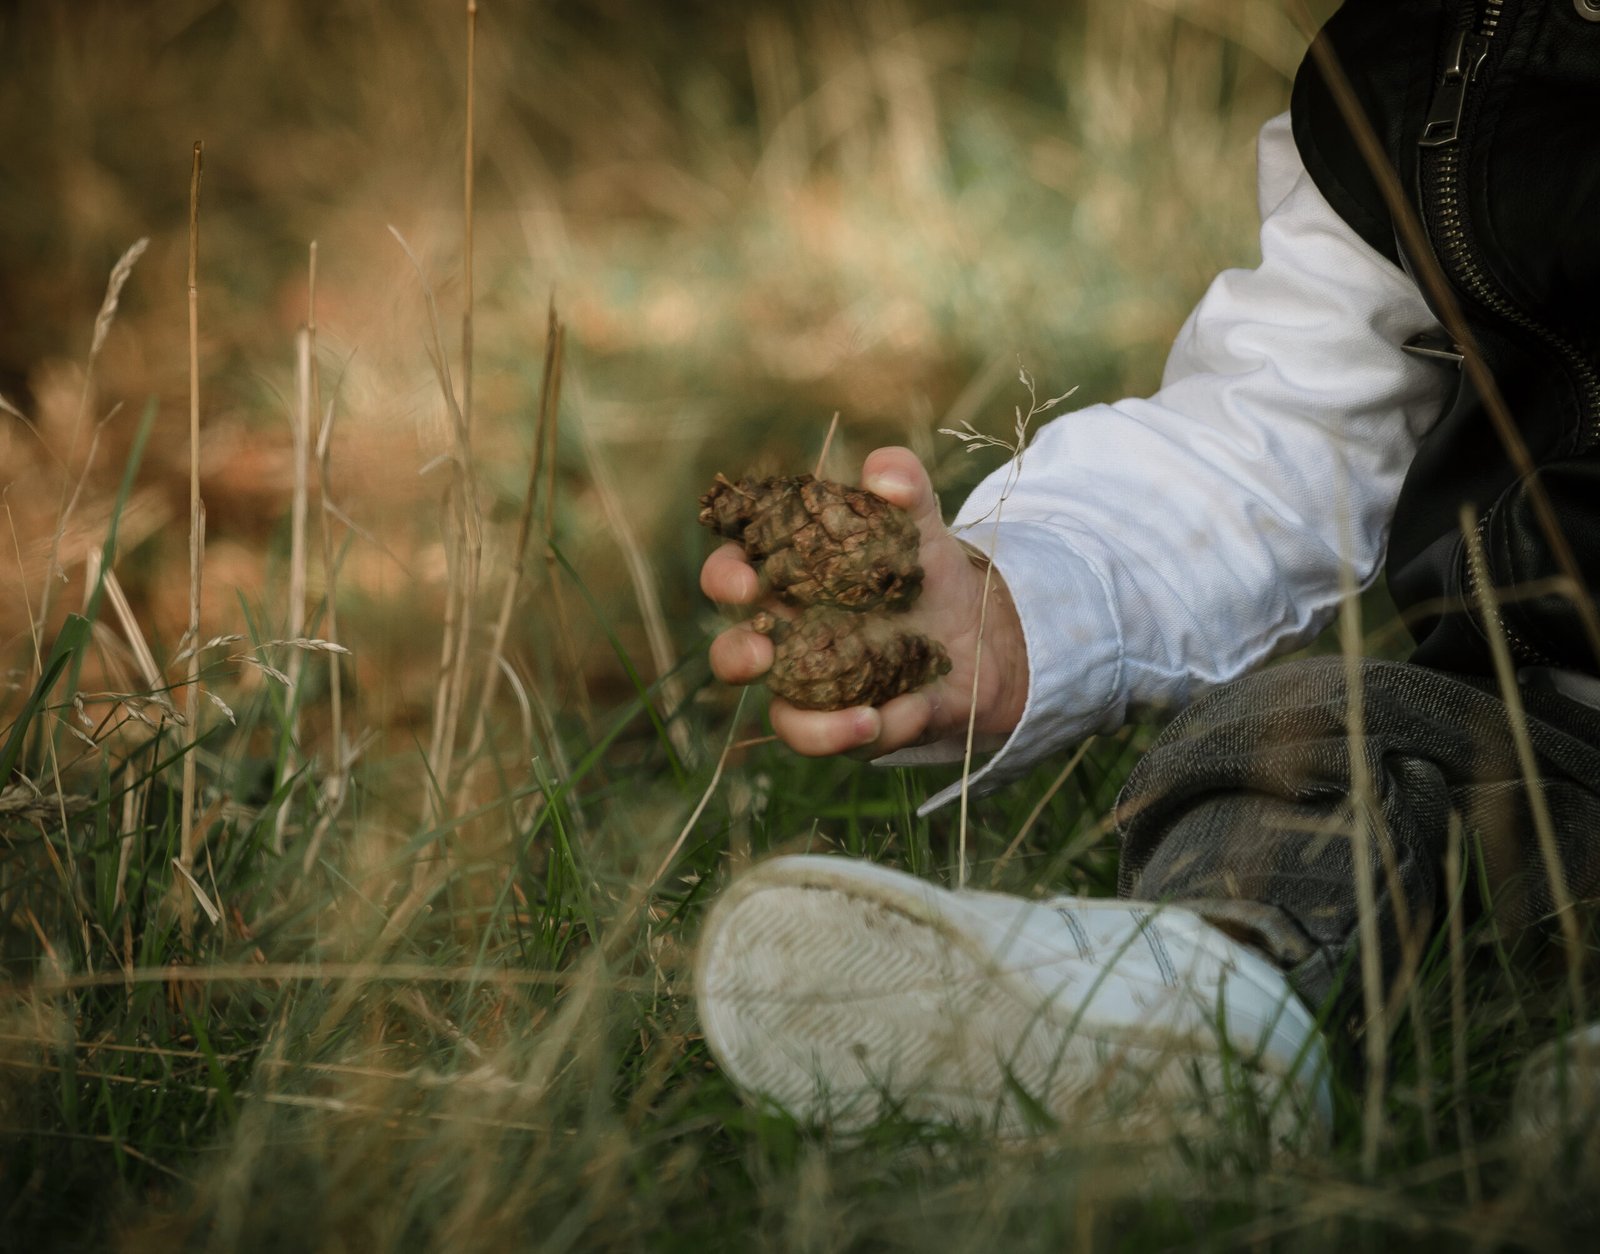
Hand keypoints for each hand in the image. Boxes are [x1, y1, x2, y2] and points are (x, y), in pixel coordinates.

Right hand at [702, 446, 1028, 756]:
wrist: (982, 632)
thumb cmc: (923, 569)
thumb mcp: (920, 522)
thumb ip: (903, 485)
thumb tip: (882, 475)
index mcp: (786, 582)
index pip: (732, 575)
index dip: (726, 576)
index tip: (746, 580)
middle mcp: (789, 640)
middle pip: (734, 655)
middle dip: (736, 656)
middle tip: (761, 652)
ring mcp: (818, 690)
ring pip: (786, 719)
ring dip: (813, 728)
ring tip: (864, 720)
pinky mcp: (856, 726)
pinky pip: (854, 740)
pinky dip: (884, 728)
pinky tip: (916, 709)